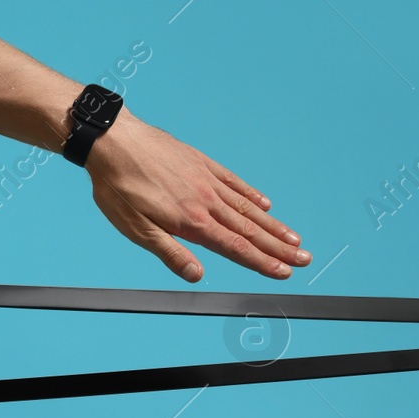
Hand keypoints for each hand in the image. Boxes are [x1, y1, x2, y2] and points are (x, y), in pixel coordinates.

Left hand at [82, 110, 310, 282]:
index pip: (235, 247)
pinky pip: (233, 181)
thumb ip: (169, 252)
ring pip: (246, 207)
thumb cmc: (118, 187)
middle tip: (306, 259)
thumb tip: (197, 276)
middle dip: (279, 247)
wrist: (113, 141)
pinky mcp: (200, 162)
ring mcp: (206, 179)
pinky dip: (251, 195)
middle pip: (249, 229)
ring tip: (295, 238)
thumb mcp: (135, 228)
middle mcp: (206, 200)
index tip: (285, 272)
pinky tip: (265, 204)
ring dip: (273, 224)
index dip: (262, 262)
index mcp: (191, 221)